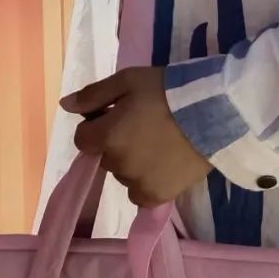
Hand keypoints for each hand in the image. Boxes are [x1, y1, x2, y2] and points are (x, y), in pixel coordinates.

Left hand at [62, 67, 211, 206]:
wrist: (214, 113)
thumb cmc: (167, 90)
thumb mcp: (127, 80)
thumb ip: (93, 95)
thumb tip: (65, 106)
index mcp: (107, 135)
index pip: (83, 139)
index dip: (95, 126)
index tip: (114, 115)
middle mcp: (118, 163)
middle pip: (105, 156)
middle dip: (115, 142)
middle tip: (142, 126)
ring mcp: (138, 183)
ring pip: (123, 174)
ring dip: (131, 162)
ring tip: (158, 143)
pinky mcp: (158, 196)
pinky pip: (139, 194)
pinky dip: (145, 182)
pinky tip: (162, 164)